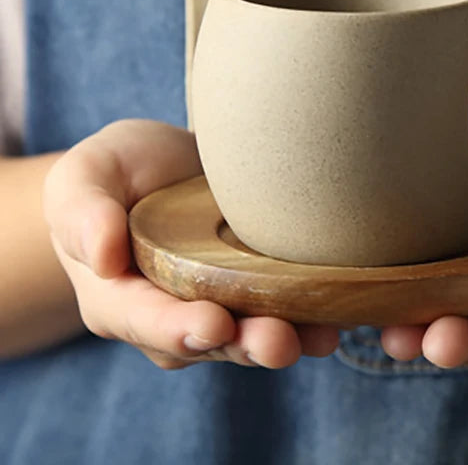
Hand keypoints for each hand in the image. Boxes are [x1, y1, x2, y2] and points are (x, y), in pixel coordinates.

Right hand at [43, 119, 339, 369]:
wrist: (162, 166)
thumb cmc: (117, 172)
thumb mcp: (86, 176)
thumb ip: (84, 211)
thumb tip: (101, 257)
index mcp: (119, 297)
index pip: (144, 320)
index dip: (177, 328)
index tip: (212, 324)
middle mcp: (170, 315)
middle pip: (206, 341)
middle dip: (244, 344)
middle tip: (279, 342)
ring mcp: (217, 305)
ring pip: (249, 334)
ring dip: (286, 338)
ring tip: (321, 336)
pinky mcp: (255, 289)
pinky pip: (282, 310)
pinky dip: (311, 316)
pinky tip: (341, 316)